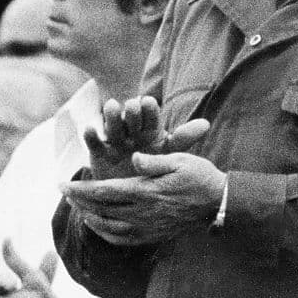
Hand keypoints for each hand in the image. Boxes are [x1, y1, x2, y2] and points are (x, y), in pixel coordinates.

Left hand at [61, 152, 226, 245]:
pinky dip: (106, 234)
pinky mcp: (153, 236)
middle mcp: (143, 212)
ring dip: (90, 217)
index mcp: (146, 191)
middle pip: (102, 210)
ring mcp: (148, 227)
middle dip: (80, 201)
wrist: (219, 204)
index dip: (80, 189)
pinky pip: (123, 240)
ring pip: (109, 227)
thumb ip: (153, 162)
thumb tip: (132, 159)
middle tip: (65, 192)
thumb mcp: (179, 160)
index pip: (104, 192)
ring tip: (78, 207)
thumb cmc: (199, 176)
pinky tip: (99, 226)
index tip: (63, 184)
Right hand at [84, 96, 209, 179]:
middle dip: (130, 111)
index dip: (148, 109)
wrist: (135, 196)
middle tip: (131, 105)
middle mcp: (131, 132)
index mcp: (150, 130)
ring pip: (112, 125)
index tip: (148, 102)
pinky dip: (91, 135)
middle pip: (130, 118)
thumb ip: (184, 138)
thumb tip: (206, 124)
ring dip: (111, 115)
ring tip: (111, 106)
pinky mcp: (100, 152)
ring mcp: (115, 141)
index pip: (150, 116)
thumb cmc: (157, 170)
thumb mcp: (171, 154)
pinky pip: (95, 142)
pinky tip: (90, 128)